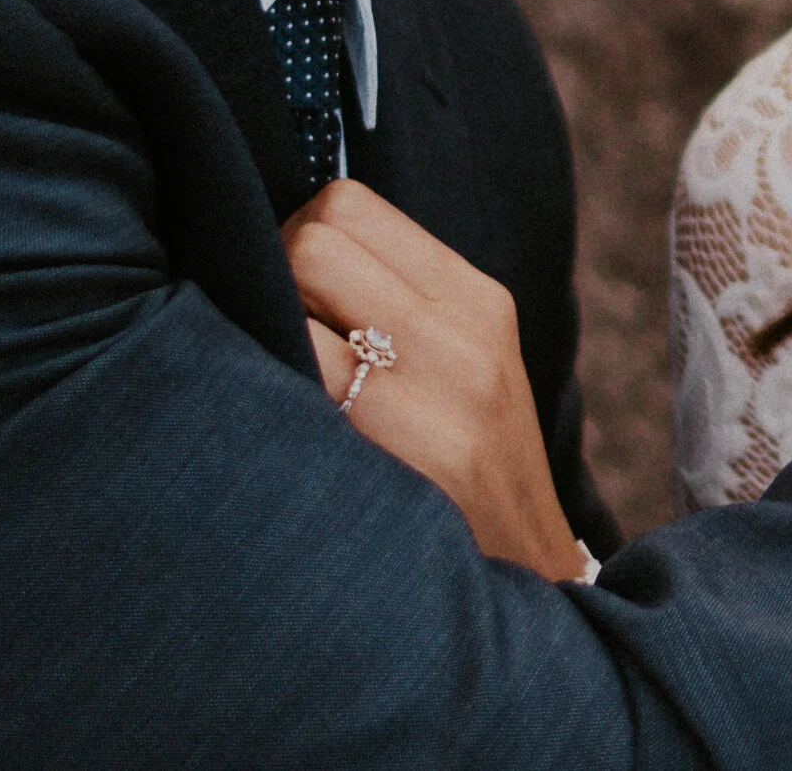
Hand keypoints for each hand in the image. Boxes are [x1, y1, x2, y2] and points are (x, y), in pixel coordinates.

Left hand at [282, 180, 595, 582]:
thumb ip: (397, 304)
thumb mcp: (465, 368)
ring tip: (277, 379)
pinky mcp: (405, 444)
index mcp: (476, 297)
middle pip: (315, 236)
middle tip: (278, 339)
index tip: (294, 298)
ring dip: (263, 327)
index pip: (350, 205)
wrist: (529, 585)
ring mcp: (437, 383)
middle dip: (271, 276)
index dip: (298, 238)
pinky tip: (281, 426)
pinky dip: (267, 385)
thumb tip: (286, 250)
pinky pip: (296, 369)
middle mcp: (463, 326)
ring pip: (296, 288)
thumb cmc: (468, 475)